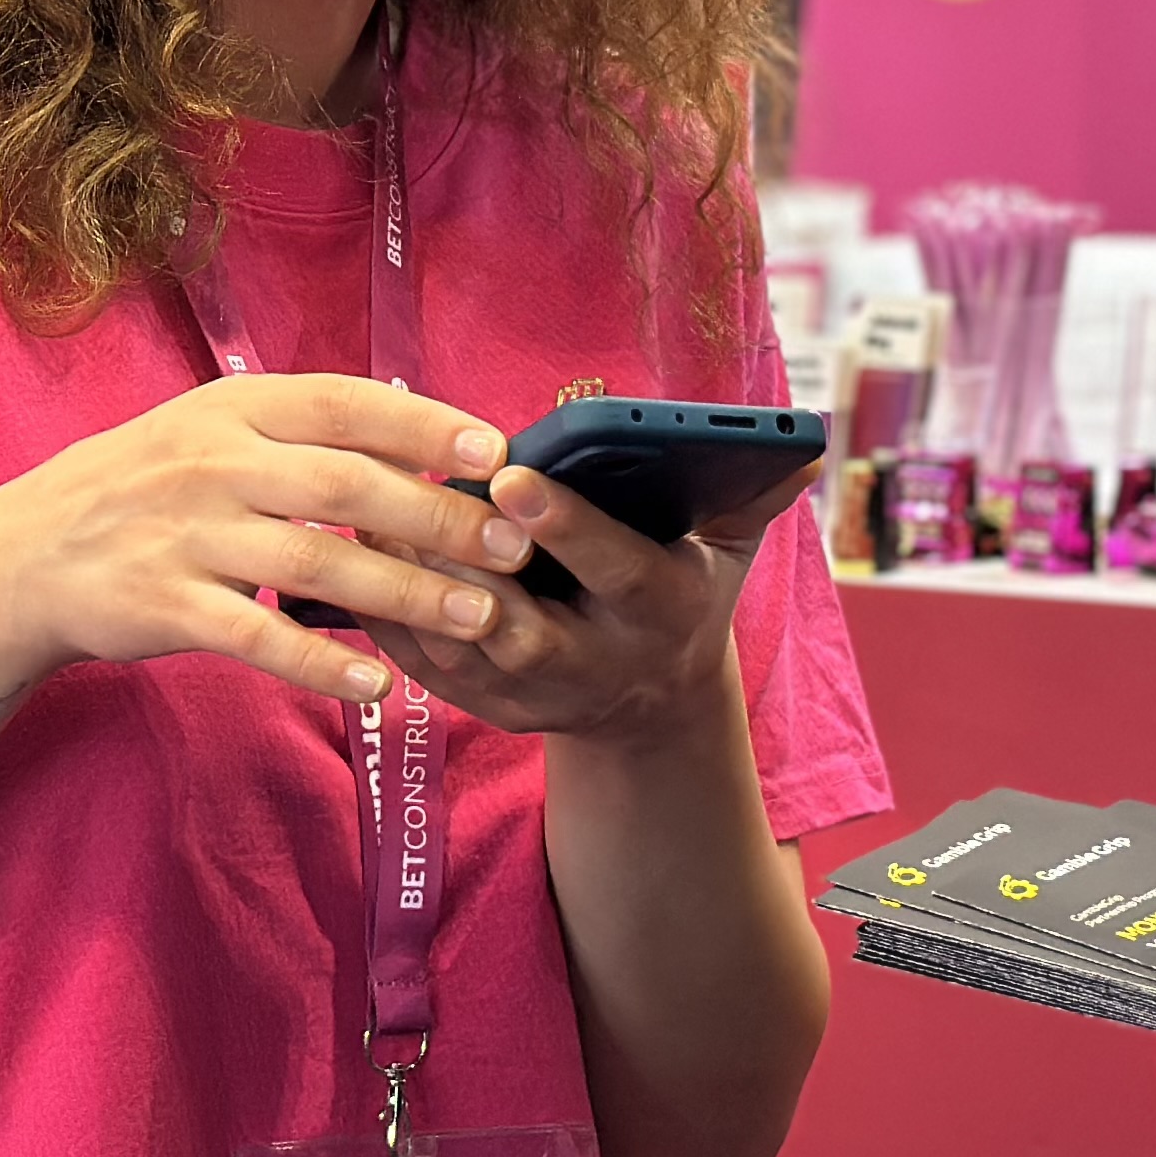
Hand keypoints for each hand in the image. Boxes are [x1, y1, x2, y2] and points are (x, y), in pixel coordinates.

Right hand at [0, 374, 528, 705]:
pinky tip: (380, 683)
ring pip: (316, 564)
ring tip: (481, 618)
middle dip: (440, 516)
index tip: (496, 447)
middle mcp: (214, 463)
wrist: (26, 554)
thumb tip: (418, 427)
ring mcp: (188, 536)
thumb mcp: (211, 431)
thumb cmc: (146, 488)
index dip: (425, 424)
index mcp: (234, 409)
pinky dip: (323, 662)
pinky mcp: (166, 606)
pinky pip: (259, 638)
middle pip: (346, 485)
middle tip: (513, 546)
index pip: (345, 404)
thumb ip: (301, 431)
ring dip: (407, 593)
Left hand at [357, 459, 818, 744]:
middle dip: (473, 566)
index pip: (615, 569)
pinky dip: (387, 621)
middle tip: (421, 498)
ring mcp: (538, 697)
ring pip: (466, 648)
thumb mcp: (726, 551)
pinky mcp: (490, 712)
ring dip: (415, 589)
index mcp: (659, 611)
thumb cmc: (683, 595)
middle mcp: (598, 663)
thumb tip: (802, 444)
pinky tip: (354, 567)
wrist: (651, 706)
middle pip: (528, 625)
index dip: (566, 526)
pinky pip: (428, 668)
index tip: (513, 474)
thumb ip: (751, 494)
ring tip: (373, 518)